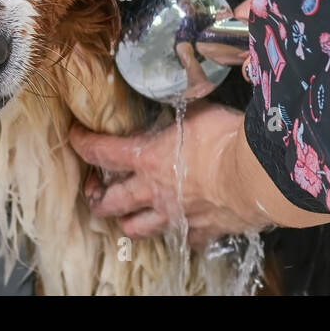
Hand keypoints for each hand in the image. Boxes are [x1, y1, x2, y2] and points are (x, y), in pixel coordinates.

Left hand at [71, 101, 271, 246]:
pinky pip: (183, 238)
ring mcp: (175, 215)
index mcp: (147, 158)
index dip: (83, 144)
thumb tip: (179, 92)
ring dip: (129, 223)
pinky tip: (183, 227)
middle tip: (96, 193)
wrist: (254, 175)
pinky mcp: (201, 230)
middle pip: (112, 203)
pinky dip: (180, 233)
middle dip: (99, 199)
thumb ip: (181, 110)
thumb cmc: (225, 138)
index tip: (75, 136)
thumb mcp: (198, 111)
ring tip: (128, 218)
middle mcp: (153, 191)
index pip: (102, 152)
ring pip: (139, 229)